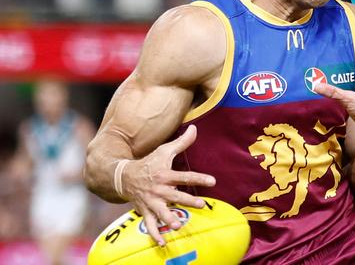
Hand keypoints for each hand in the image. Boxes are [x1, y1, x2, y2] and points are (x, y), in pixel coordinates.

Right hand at [120, 125, 215, 245]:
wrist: (124, 177)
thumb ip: (182, 142)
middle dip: (187, 201)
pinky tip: (163, 242)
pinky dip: (155, 235)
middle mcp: (159, 189)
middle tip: (201, 204)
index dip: (199, 178)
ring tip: (178, 225)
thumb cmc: (149, 162)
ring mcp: (151, 202)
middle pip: (175, 196)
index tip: (213, 181)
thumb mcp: (164, 150)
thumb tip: (195, 128)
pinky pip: (150, 225)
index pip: (184, 176)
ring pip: (161, 212)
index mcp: (165, 175)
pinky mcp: (145, 212)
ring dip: (169, 219)